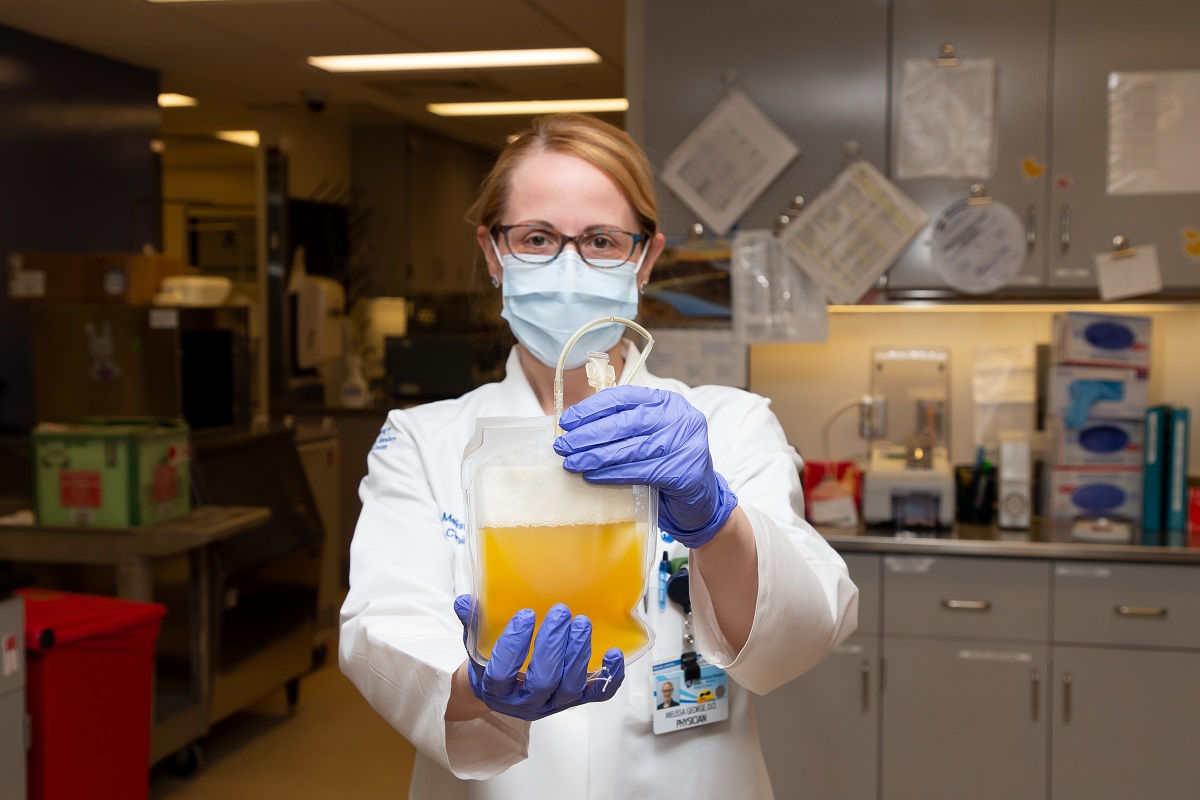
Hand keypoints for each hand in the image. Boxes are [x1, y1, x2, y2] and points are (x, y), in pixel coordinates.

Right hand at [453, 595, 623, 720]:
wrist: (502, 689)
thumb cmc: (491, 661)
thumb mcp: (476, 642)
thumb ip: (472, 622)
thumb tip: (464, 602)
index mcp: (496, 689)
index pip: (503, 674)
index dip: (514, 646)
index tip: (526, 615)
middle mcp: (525, 702)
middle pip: (543, 681)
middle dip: (553, 645)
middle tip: (561, 612)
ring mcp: (552, 704)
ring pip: (569, 687)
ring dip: (578, 654)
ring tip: (582, 623)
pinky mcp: (575, 701)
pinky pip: (596, 695)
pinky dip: (609, 676)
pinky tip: (614, 653)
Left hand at [553, 385, 737, 547]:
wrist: (702, 498)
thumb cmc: (668, 463)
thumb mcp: (649, 435)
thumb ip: (623, 426)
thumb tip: (576, 428)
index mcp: (667, 402)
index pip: (624, 397)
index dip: (592, 408)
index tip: (567, 420)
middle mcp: (679, 418)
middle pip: (625, 422)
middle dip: (589, 434)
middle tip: (563, 445)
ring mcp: (685, 444)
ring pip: (630, 448)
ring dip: (595, 456)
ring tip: (572, 463)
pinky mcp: (684, 471)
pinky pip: (639, 472)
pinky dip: (612, 475)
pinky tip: (593, 476)